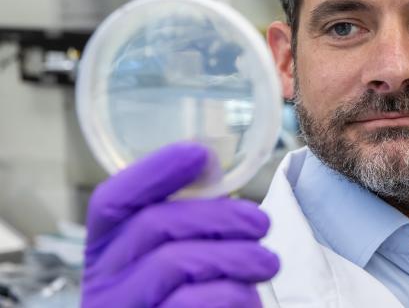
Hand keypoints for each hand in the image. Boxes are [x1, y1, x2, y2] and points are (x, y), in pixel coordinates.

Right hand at [81, 142, 279, 307]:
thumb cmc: (191, 297)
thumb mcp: (182, 255)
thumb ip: (190, 215)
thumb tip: (209, 163)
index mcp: (107, 251)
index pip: (112, 200)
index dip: (153, 171)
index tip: (200, 153)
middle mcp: (103, 281)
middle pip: (152, 224)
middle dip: (218, 216)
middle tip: (261, 223)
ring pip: (175, 263)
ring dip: (234, 256)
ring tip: (267, 263)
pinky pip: (193, 303)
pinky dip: (231, 294)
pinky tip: (249, 295)